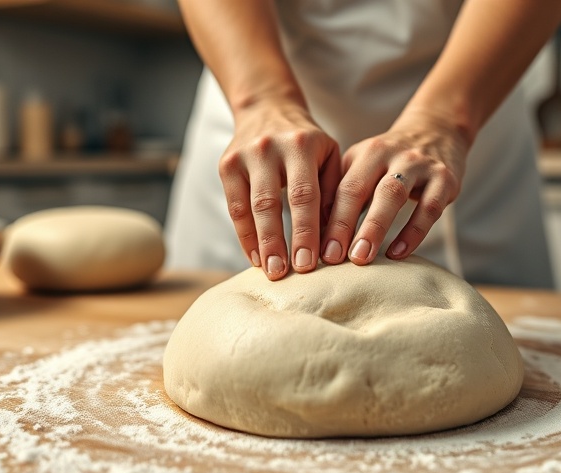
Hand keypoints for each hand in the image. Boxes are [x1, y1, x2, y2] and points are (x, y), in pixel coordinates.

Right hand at [219, 99, 340, 279]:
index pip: (305, 195)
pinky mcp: (226, 165)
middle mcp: (270, 148)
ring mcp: (244, 155)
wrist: (268, 108)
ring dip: (259, 243)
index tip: (311, 263)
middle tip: (285, 275)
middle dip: (278, 242)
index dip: (306, 231)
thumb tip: (333, 240)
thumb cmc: (308, 143)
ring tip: (269, 271)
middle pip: (271, 203)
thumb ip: (333, 194)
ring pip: (248, 207)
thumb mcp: (328, 157)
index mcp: (302, 145)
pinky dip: (245, 235)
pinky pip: (234, 207)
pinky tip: (256, 257)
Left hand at [321, 109, 469, 265]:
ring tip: (362, 258)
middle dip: (344, 224)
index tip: (318, 250)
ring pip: (393, 195)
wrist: (437, 131)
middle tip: (333, 257)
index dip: (328, 219)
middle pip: (361, 188)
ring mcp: (419, 165)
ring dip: (375, 228)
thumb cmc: (390, 162)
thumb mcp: (364, 166)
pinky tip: (397, 253)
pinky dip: (412, 233)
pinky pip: (429, 209)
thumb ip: (343, 194)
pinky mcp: (445, 179)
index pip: (342, 187)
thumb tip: (317, 236)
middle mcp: (390, 154)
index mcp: (366, 152)